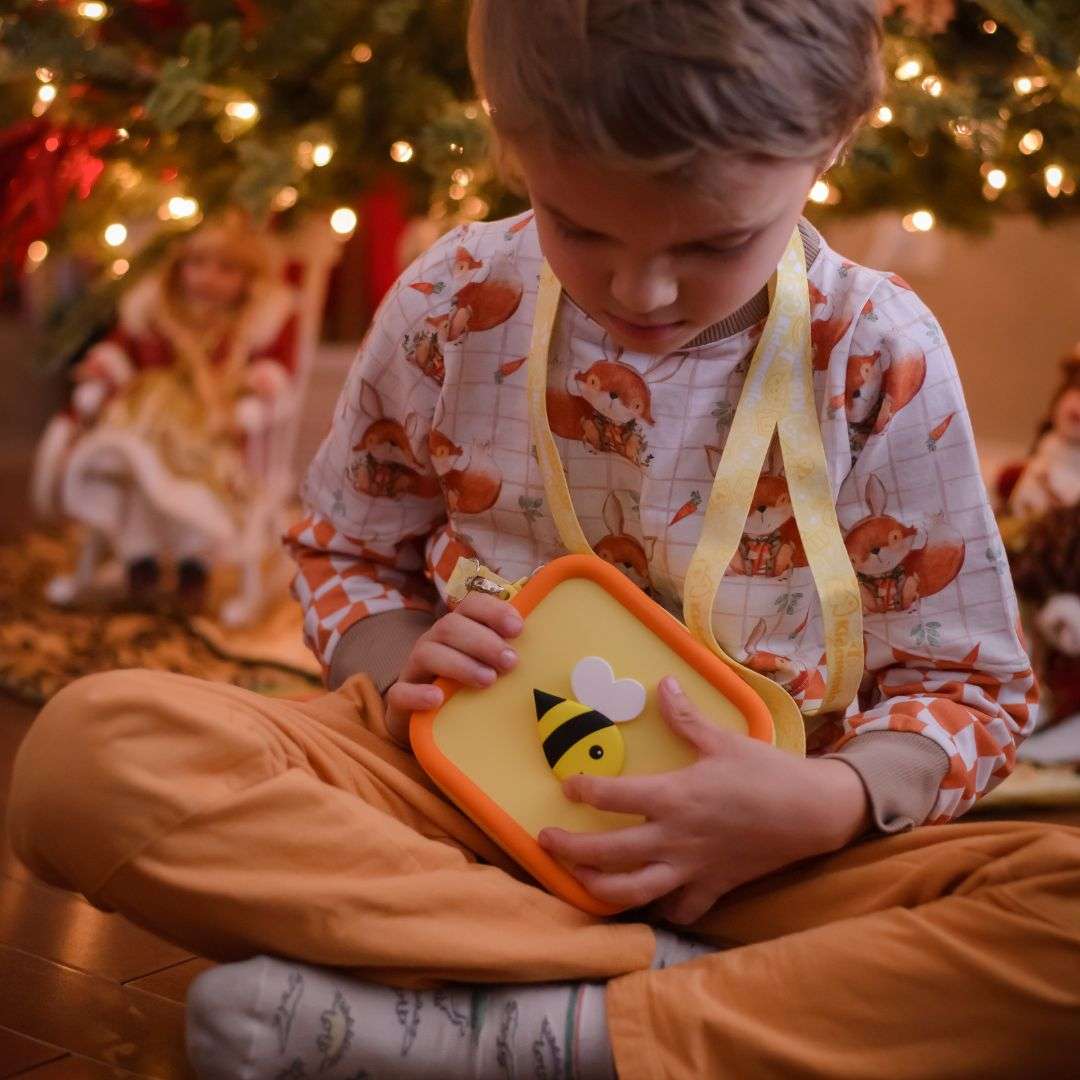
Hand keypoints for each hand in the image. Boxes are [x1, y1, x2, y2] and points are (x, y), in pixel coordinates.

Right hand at [384, 592, 523, 745]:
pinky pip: (401, 692)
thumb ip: (512, 649)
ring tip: (488, 680)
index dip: (494, 610)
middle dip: (484, 641)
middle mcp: (434, 642)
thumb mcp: (491, 666)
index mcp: (458, 630)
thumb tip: (553, 632)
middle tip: (511, 662)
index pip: (471, 604)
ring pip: (428, 653)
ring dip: (460, 664)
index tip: (518, 628)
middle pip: (451, 626)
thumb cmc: (468, 688)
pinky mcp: (399, 699)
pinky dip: (419, 694)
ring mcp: (414, 670)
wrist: (427, 724)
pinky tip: (438, 699)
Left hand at [538, 676, 869, 924]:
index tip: (567, 786)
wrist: (813, 813)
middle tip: (546, 841)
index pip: (613, 796)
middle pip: (609, 853)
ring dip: (599, 888)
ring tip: (577, 879)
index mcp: (673, 797)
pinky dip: (662, 910)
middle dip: (570, 850)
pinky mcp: (713, 887)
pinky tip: (647, 904)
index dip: (584, 790)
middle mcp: (674, 838)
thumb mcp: (723, 740)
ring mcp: (692, 868)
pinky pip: (681, 909)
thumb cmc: (766, 773)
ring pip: (634, 890)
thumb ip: (685, 717)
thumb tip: (663, 683)